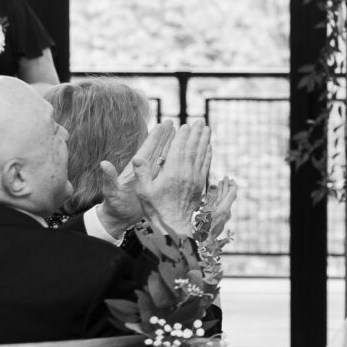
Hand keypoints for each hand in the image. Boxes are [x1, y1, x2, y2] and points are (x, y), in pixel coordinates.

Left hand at [96, 121, 175, 235]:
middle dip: (165, 136)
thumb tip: (103, 163)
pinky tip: (181, 157)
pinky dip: (174, 162)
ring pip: (164, 158)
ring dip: (172, 146)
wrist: (117, 219)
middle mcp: (143, 170)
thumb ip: (109, 178)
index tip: (163, 124)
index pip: (147, 149)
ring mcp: (149, 177)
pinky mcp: (154, 184)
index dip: (155, 137)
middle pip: (157, 149)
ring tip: (180, 135)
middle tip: (174, 123)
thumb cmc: (114, 206)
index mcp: (134, 170)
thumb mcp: (111, 192)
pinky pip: (167, 171)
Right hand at [139, 121, 211, 238]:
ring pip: (202, 156)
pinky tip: (209, 147)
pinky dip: (208, 155)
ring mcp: (196, 179)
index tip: (185, 125)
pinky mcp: (200, 185)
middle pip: (193, 149)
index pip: (179, 149)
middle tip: (201, 121)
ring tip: (207, 129)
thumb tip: (137, 157)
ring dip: (205, 141)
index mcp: (173, 173)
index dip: (183, 136)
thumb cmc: (154, 208)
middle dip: (197, 134)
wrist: (173, 225)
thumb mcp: (142, 191)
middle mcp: (187, 174)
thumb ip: (141, 173)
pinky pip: (206, 166)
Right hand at [205, 176, 238, 238]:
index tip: (229, 178)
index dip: (231, 184)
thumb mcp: (205, 211)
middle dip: (226, 186)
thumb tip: (216, 186)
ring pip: (224, 201)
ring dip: (222, 191)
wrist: (203, 244)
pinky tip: (215, 195)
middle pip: (228, 196)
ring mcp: (223, 216)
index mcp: (224, 209)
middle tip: (225, 177)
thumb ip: (211, 198)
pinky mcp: (219, 219)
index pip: (232, 193)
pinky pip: (220, 206)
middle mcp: (226, 212)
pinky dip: (219, 198)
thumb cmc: (203, 228)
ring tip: (220, 182)